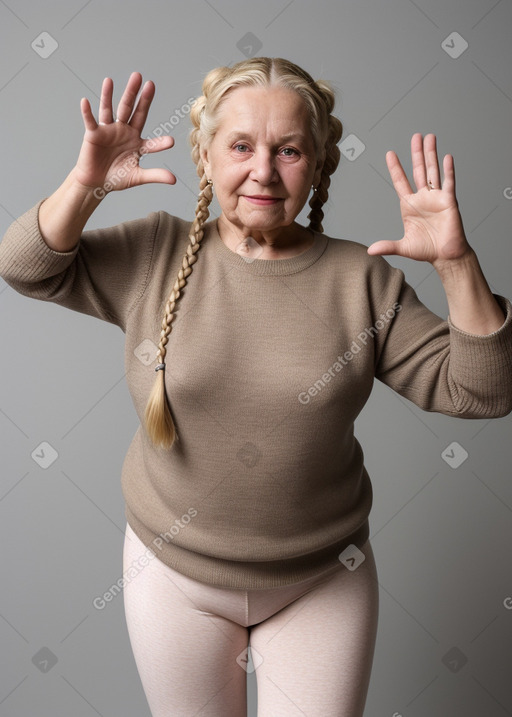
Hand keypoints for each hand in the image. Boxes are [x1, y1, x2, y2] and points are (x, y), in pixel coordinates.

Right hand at [73, 72, 175, 194]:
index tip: (170, 143)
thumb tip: (174, 180)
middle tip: (149, 82)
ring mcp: (109, 131)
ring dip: (110, 95)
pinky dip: (87, 112)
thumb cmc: (117, 177)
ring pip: (111, 109)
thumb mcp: (138, 177)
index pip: (151, 140)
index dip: (160, 142)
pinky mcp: (93, 134)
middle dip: (138, 97)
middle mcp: (124, 131)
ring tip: (111, 80)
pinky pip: (90, 121)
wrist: (97, 182)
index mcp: (137, 142)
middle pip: (132, 111)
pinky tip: (85, 102)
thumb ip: (155, 175)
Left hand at [367, 133, 471, 270]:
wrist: (446, 256)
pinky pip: (449, 183)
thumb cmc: (427, 250)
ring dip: (431, 154)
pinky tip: (446, 157)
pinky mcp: (449, 201)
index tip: (389, 154)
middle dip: (416, 153)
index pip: (400, 182)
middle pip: (418, 170)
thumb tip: (370, 251)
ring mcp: (437, 198)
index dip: (395, 168)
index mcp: (410, 205)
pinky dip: (448, 170)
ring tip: (430, 137)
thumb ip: (387, 246)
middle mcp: (423, 198)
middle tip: (416, 136)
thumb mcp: (403, 247)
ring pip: (433, 171)